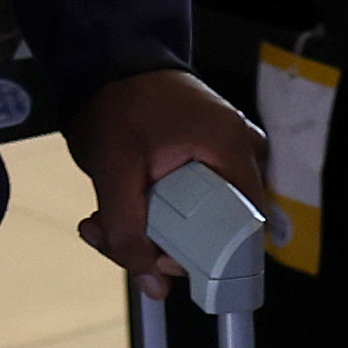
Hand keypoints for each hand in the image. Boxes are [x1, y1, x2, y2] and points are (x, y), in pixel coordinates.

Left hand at [65, 69, 265, 289]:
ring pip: (198, 220)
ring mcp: (223, 153)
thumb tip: (154, 286)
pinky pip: (189, 202)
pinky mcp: (205, 156)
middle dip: (158, 244)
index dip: (205, 258)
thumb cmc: (115, 102)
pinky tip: (112, 207)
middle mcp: (238, 150)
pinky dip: (150, 213)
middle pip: (217, 229)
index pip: (246, 229)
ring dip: (147, 230)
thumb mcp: (113, 171)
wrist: (105, 61)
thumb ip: (128, 232)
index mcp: (230, 147)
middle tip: (111, 234)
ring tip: (101, 219)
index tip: (160, 261)